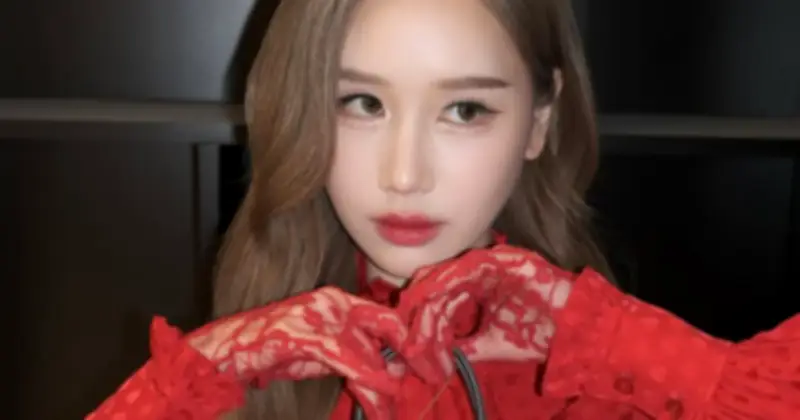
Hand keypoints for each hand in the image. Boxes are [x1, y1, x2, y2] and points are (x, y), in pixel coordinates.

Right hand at [87, 286, 407, 419]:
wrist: (228, 352)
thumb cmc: (273, 352)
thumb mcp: (321, 355)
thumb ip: (351, 357)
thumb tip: (383, 373)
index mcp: (338, 301)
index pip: (385, 316)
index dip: (409, 339)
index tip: (428, 361)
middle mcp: (332, 302)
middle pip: (383, 327)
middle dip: (408, 356)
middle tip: (428, 377)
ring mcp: (317, 315)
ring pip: (365, 347)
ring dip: (383, 381)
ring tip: (393, 405)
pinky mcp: (302, 334)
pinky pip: (341, 355)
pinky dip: (363, 373)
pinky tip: (378, 389)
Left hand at [396, 245, 573, 382]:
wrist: (573, 328)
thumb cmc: (537, 334)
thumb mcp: (492, 343)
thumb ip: (465, 345)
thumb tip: (435, 356)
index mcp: (477, 287)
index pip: (441, 293)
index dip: (422, 310)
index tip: (405, 330)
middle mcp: (480, 271)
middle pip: (440, 281)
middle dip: (421, 304)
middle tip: (405, 325)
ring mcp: (491, 262)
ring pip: (450, 272)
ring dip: (431, 294)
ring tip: (415, 312)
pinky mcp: (503, 259)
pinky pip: (469, 266)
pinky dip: (449, 279)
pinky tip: (435, 293)